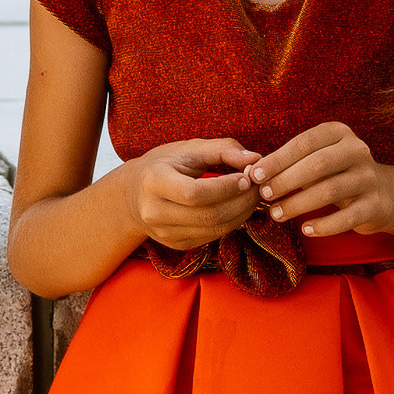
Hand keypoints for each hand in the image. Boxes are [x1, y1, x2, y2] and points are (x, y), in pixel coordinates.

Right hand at [118, 135, 264, 253]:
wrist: (134, 194)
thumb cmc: (165, 165)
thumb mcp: (189, 149)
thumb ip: (223, 149)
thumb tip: (255, 159)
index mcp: (154, 182)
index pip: (195, 193)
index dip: (226, 188)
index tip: (247, 177)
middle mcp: (154, 212)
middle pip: (208, 215)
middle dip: (241, 202)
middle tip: (258, 188)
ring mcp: (164, 232)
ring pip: (214, 229)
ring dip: (241, 214)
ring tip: (252, 197)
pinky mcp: (176, 244)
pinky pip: (212, 237)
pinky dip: (231, 223)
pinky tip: (238, 208)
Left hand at [249, 122, 393, 238]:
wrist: (382, 194)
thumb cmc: (334, 174)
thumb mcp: (314, 160)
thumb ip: (286, 164)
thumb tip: (250, 172)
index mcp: (339, 133)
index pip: (304, 143)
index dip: (278, 159)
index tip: (255, 175)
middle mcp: (357, 150)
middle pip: (317, 165)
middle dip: (286, 180)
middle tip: (264, 195)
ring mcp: (369, 177)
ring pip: (330, 190)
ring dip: (298, 204)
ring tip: (276, 214)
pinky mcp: (376, 205)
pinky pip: (347, 217)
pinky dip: (324, 226)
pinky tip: (305, 230)